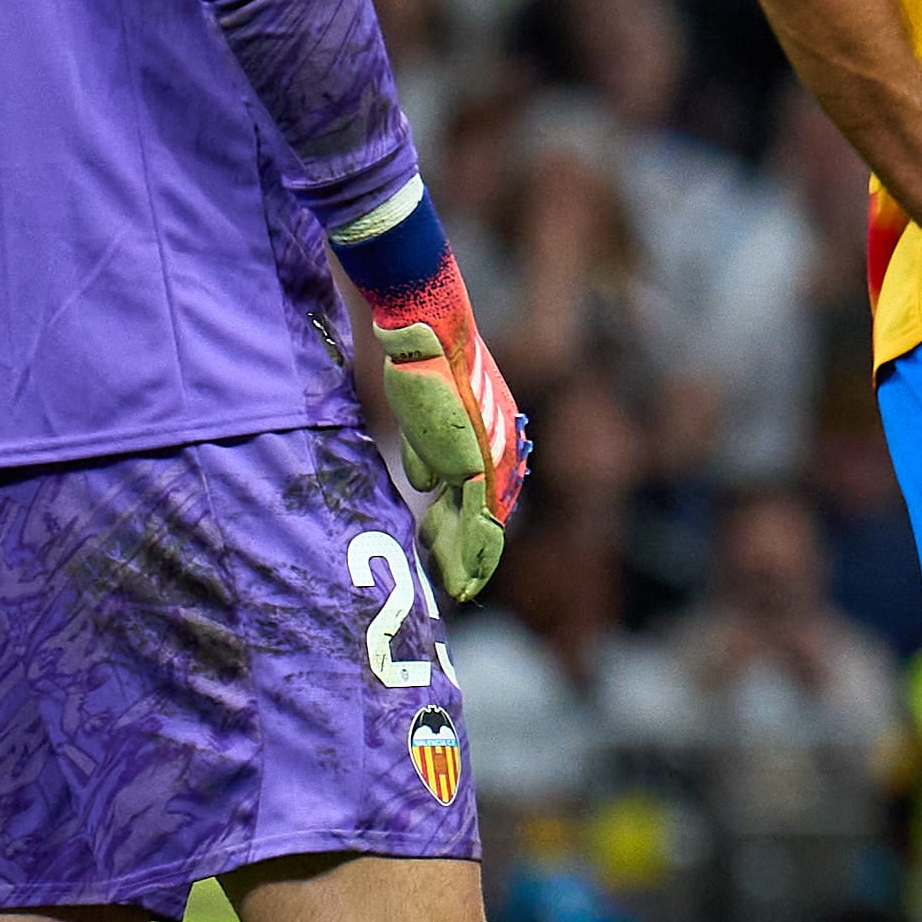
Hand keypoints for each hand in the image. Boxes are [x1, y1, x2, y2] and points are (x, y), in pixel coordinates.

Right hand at [361, 258, 532, 605]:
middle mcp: (499, 452)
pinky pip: (478, 515)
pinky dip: (472, 549)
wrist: (428, 331)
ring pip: (483, 523)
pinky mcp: (475, 459)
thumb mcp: (424, 419)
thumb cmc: (421, 364)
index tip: (460, 561)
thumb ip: (428, 455)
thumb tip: (423, 486)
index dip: (471, 531)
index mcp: (491, 442)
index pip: (483, 497)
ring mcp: (490, 456)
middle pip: (486, 514)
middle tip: (462, 587)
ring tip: (461, 590)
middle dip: (471, 552)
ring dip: (470, 559)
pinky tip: (465, 574)